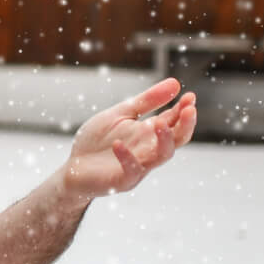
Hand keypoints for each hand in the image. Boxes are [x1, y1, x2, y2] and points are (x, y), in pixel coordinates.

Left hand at [63, 78, 197, 198]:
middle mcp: (149, 150)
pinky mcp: (122, 180)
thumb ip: (146, 101)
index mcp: (150, 133)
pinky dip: (126, 157)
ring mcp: (139, 167)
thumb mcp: (121, 114)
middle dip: (186, 125)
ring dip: (164, 140)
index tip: (190, 96)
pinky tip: (117, 144)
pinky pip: (131, 171)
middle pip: (178, 140)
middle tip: (190, 109)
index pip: (174, 121)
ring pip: (162, 155)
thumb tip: (175, 82)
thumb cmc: (98, 140)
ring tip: (159, 123)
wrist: (73, 168)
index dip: (184, 109)